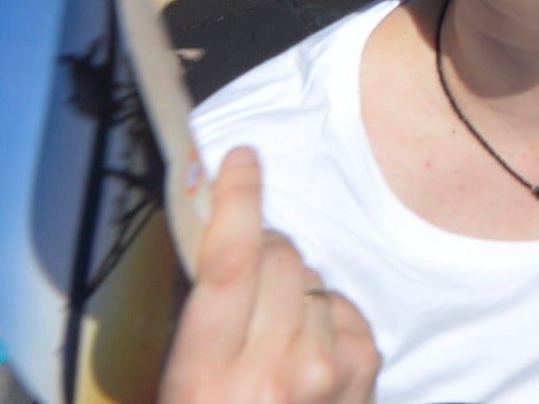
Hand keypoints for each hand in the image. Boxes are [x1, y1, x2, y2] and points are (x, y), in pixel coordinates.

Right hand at [160, 147, 377, 403]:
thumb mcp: (175, 386)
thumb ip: (201, 322)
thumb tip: (226, 242)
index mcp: (203, 375)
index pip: (227, 262)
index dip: (235, 199)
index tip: (239, 158)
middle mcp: (270, 369)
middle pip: (279, 258)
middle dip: (263, 248)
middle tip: (244, 275)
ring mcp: (324, 372)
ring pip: (315, 278)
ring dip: (294, 287)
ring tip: (271, 330)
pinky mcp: (362, 373)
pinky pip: (345, 307)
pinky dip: (325, 314)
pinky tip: (304, 349)